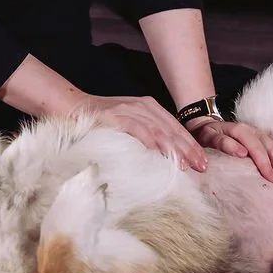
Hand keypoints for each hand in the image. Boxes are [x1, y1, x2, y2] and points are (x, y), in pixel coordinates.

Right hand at [76, 94, 208, 171]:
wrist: (70, 107)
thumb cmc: (101, 121)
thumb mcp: (129, 124)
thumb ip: (147, 134)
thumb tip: (168, 156)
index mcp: (148, 106)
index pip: (176, 127)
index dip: (190, 145)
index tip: (202, 162)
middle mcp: (141, 105)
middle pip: (171, 128)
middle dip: (188, 149)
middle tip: (201, 167)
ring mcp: (127, 109)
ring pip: (157, 129)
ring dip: (173, 147)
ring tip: (185, 164)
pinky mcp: (113, 115)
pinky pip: (135, 128)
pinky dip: (148, 139)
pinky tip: (159, 151)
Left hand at [189, 118, 272, 185]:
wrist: (206, 124)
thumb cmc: (207, 135)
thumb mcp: (209, 137)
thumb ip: (223, 143)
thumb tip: (242, 153)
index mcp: (241, 131)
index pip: (256, 149)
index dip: (265, 164)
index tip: (271, 180)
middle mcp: (253, 131)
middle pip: (271, 149)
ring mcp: (260, 133)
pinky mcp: (263, 137)